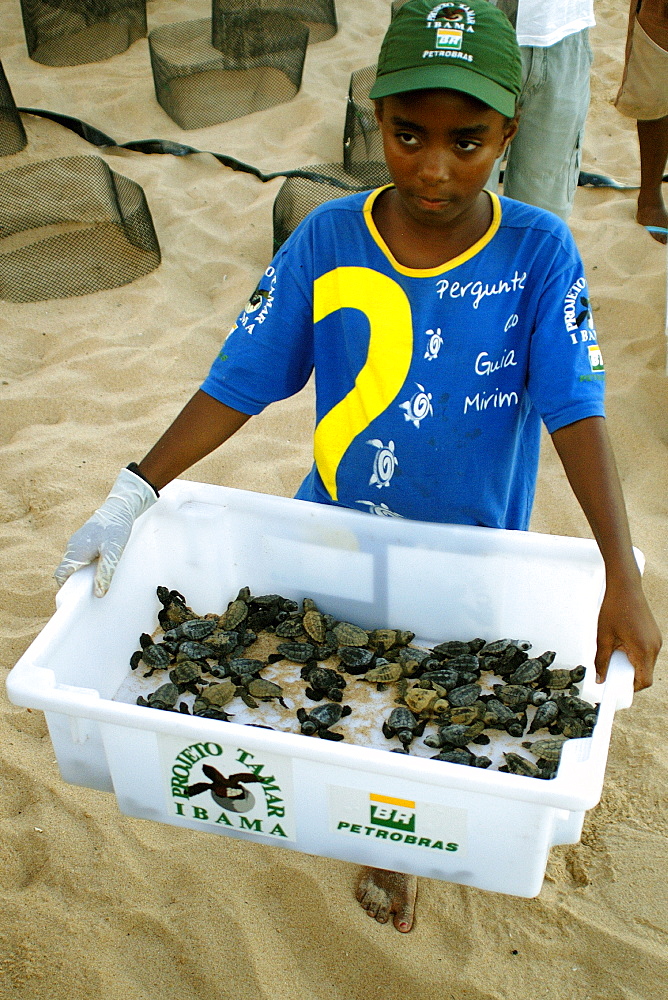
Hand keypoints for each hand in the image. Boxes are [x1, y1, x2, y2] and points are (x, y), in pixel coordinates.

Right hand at [54, 467, 157, 596]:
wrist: (119, 508)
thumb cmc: (115, 528)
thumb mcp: (113, 553)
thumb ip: (105, 573)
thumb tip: (98, 593)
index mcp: (76, 552)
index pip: (61, 574)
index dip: (66, 587)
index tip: (76, 597)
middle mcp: (72, 548)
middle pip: (67, 571)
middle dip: (77, 583)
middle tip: (91, 591)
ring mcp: (77, 543)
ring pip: (74, 564)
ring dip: (83, 574)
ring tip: (98, 580)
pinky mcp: (83, 541)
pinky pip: (80, 557)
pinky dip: (87, 565)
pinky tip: (101, 567)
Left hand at [595, 578, 661, 691]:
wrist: (625, 586)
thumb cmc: (614, 608)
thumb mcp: (603, 637)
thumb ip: (601, 661)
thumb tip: (599, 679)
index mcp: (643, 650)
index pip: (644, 681)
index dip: (630, 689)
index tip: (616, 690)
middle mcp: (654, 647)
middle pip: (645, 673)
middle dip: (629, 676)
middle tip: (611, 673)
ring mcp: (656, 640)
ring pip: (646, 663)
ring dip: (632, 664)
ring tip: (615, 655)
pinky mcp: (654, 635)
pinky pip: (646, 652)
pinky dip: (635, 655)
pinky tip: (622, 646)